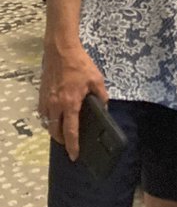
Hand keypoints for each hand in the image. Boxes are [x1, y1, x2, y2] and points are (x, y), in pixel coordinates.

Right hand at [39, 41, 107, 159]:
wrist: (61, 50)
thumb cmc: (80, 64)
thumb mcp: (97, 79)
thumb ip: (101, 96)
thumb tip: (104, 107)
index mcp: (70, 104)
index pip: (70, 131)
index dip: (73, 146)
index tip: (74, 156)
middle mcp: (56, 105)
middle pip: (55, 132)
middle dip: (62, 140)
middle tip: (70, 143)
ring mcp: (46, 100)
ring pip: (47, 123)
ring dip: (54, 129)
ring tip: (64, 130)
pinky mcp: (41, 95)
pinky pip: (43, 113)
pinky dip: (49, 118)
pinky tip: (56, 116)